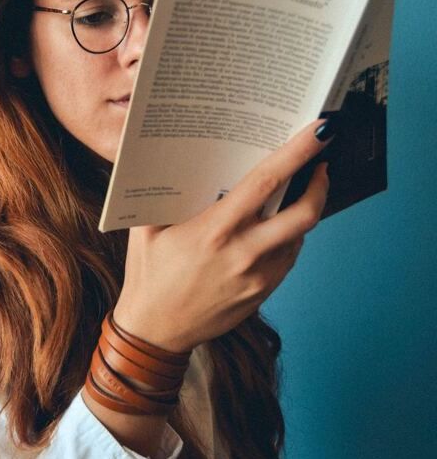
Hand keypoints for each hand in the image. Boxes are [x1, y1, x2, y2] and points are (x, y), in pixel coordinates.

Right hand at [113, 118, 333, 352]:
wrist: (155, 331)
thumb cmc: (148, 276)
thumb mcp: (145, 230)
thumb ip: (162, 196)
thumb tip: (172, 160)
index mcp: (214, 230)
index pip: (266, 182)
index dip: (297, 154)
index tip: (319, 133)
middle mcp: (243, 253)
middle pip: (303, 214)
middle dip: (320, 184)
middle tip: (320, 166)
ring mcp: (257, 277)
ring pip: (300, 237)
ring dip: (304, 212)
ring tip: (294, 196)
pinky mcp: (262, 294)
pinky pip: (287, 259)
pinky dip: (288, 239)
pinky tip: (274, 231)